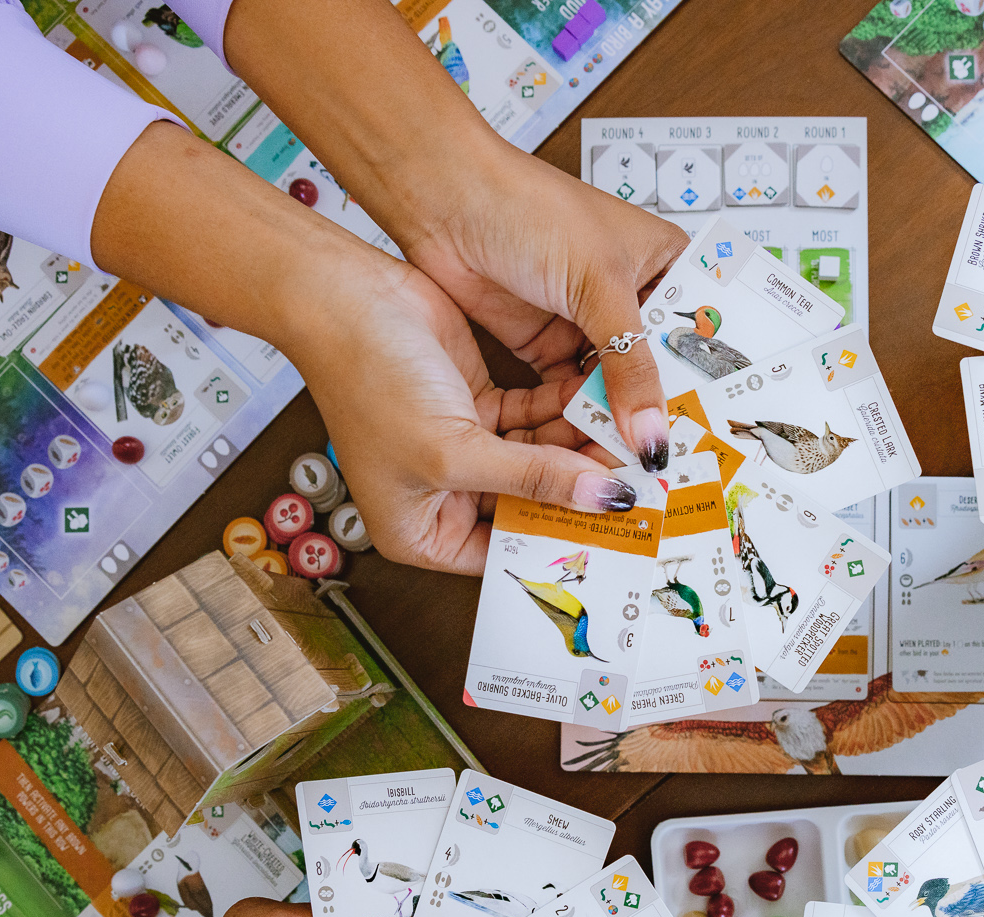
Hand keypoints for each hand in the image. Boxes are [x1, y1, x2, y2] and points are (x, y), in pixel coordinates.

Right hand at [297, 259, 641, 573]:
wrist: (345, 297)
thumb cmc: (369, 382)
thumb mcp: (456, 450)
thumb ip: (534, 478)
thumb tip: (601, 499)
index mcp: (421, 532)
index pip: (508, 552)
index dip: (560, 544)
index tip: (618, 537)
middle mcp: (445, 495)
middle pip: (530, 505)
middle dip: (579, 492)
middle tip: (638, 484)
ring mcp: (465, 447)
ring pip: (541, 460)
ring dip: (581, 450)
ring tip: (630, 444)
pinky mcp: (480, 403)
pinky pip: (536, 419)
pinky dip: (566, 413)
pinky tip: (605, 409)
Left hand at [394, 134, 688, 472]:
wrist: (443, 199)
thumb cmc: (530, 208)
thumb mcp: (598, 287)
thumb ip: (629, 367)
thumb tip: (652, 435)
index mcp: (663, 264)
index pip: (700, 332)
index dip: (710, 382)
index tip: (722, 430)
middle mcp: (629, 297)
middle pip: (659, 370)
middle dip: (664, 413)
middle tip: (681, 464)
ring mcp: (586, 324)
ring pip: (615, 389)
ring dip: (620, 422)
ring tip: (639, 471)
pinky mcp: (546, 346)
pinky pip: (573, 396)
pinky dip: (580, 422)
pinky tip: (594, 454)